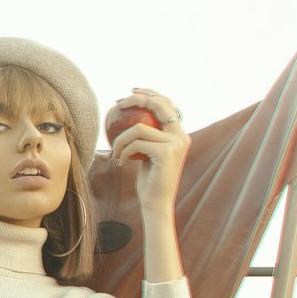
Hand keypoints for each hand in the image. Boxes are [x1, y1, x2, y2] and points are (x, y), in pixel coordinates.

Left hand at [107, 88, 189, 212]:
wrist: (156, 203)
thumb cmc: (149, 181)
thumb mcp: (148, 155)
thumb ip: (147, 137)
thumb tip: (129, 118)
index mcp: (179, 134)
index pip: (166, 104)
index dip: (148, 94)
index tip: (129, 94)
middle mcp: (181, 136)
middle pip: (158, 105)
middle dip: (136, 100)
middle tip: (118, 104)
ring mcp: (175, 143)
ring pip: (139, 127)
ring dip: (121, 139)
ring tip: (114, 152)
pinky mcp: (165, 153)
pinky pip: (137, 143)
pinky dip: (124, 151)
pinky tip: (120, 162)